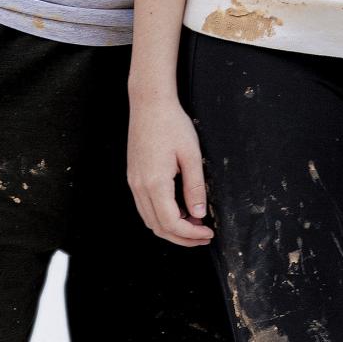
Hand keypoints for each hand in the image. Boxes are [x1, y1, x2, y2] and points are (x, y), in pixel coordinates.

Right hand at [128, 91, 211, 245]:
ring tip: (194, 225)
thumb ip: (195, 187)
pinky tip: (179, 211)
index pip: (171, 223)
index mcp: (155, 183)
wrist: (149, 104)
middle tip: (203, 237)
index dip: (190, 234)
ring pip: (150, 220)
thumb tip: (199, 214)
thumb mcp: (191, 155)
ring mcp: (134, 183)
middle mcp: (140, 187)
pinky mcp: (134, 177)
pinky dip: (162, 216)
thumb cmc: (172, 124)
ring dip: (171, 228)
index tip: (208, 233)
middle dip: (182, 238)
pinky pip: (145, 207)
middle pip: (158, 227)